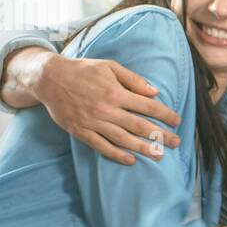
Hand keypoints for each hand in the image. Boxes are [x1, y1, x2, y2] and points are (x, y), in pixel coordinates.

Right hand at [24, 48, 183, 164]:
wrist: (49, 79)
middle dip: (160, 135)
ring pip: (123, 139)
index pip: (147, 106)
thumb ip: (134, 80)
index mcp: (115, 92)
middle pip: (139, 126)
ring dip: (143, 148)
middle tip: (176, 142)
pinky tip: (131, 160)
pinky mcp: (81, 131)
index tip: (177, 121)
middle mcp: (106, 109)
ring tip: (159, 155)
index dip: (165, 114)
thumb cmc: (83, 70)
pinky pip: (101, 146)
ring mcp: (93, 122)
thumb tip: (155, 92)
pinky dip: (116, 154)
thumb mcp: (110, 67)